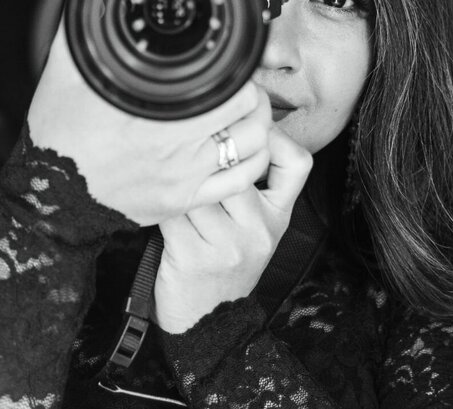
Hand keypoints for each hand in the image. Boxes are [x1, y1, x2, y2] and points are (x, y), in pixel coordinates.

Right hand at [26, 19, 272, 225]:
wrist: (50, 197)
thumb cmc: (59, 136)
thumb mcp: (66, 73)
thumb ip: (84, 30)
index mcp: (157, 115)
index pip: (232, 87)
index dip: (239, 70)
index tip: (230, 65)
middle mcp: (177, 149)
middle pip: (251, 112)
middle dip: (251, 93)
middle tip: (238, 86)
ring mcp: (184, 179)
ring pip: (255, 148)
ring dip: (257, 126)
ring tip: (242, 115)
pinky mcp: (184, 201)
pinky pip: (241, 183)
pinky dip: (251, 161)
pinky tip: (238, 149)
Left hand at [154, 126, 312, 332]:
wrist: (210, 323)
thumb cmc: (225, 264)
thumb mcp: (254, 228)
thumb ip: (253, 186)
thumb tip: (228, 128)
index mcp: (278, 216)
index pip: (297, 163)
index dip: (275, 136)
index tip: (249, 128)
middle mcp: (259, 229)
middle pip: (235, 166)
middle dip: (207, 154)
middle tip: (187, 145)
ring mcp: (228, 244)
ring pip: (200, 186)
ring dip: (178, 180)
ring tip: (167, 176)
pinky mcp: (194, 256)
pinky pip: (172, 211)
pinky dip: (160, 203)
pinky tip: (155, 202)